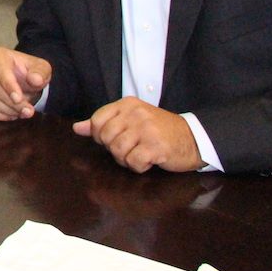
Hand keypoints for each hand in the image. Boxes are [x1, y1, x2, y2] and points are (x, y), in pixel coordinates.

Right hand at [0, 46, 52, 120]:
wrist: (23, 79)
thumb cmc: (30, 72)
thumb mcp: (41, 69)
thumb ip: (40, 72)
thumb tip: (36, 79)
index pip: (1, 71)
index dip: (9, 86)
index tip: (19, 99)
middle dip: (11, 102)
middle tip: (27, 110)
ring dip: (6, 110)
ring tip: (21, 113)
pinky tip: (11, 115)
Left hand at [72, 97, 204, 172]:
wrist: (194, 138)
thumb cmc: (159, 130)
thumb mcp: (131, 120)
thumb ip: (103, 123)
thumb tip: (77, 128)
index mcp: (127, 104)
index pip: (97, 120)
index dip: (100, 135)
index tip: (113, 140)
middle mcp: (136, 113)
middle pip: (106, 137)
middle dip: (114, 149)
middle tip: (130, 149)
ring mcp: (146, 129)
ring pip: (117, 150)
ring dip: (126, 159)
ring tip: (139, 155)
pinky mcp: (156, 146)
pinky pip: (133, 161)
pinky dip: (139, 166)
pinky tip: (149, 161)